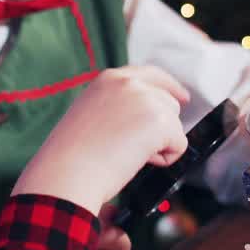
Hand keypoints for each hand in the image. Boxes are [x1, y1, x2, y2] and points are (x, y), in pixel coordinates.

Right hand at [15, 67, 189, 213]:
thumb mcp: (91, 114)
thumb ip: (118, 106)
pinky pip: (179, 144)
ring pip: (174, 124)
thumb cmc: (72, 156)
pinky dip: (165, 160)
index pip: (151, 75)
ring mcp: (145, 100)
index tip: (183, 97)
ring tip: (126, 155)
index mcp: (108, 79)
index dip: (170, 87)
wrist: (66, 174)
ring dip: (159, 144)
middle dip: (159, 128)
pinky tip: (136, 162)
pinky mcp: (159, 121)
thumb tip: (144, 118)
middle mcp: (129, 83)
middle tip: (130, 148)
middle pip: (168, 102)